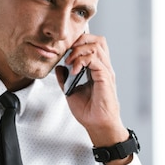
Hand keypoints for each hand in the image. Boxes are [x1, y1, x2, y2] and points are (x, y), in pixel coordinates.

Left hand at [55, 34, 128, 148]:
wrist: (97, 125)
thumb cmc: (88, 111)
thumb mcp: (71, 91)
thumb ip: (65, 78)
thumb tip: (59, 67)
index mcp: (98, 69)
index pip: (94, 44)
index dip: (80, 43)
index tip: (66, 52)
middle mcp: (104, 67)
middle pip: (98, 40)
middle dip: (80, 41)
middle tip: (68, 54)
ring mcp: (106, 71)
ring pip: (96, 46)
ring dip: (78, 51)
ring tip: (69, 62)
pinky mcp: (105, 77)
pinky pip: (94, 59)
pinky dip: (81, 61)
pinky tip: (74, 70)